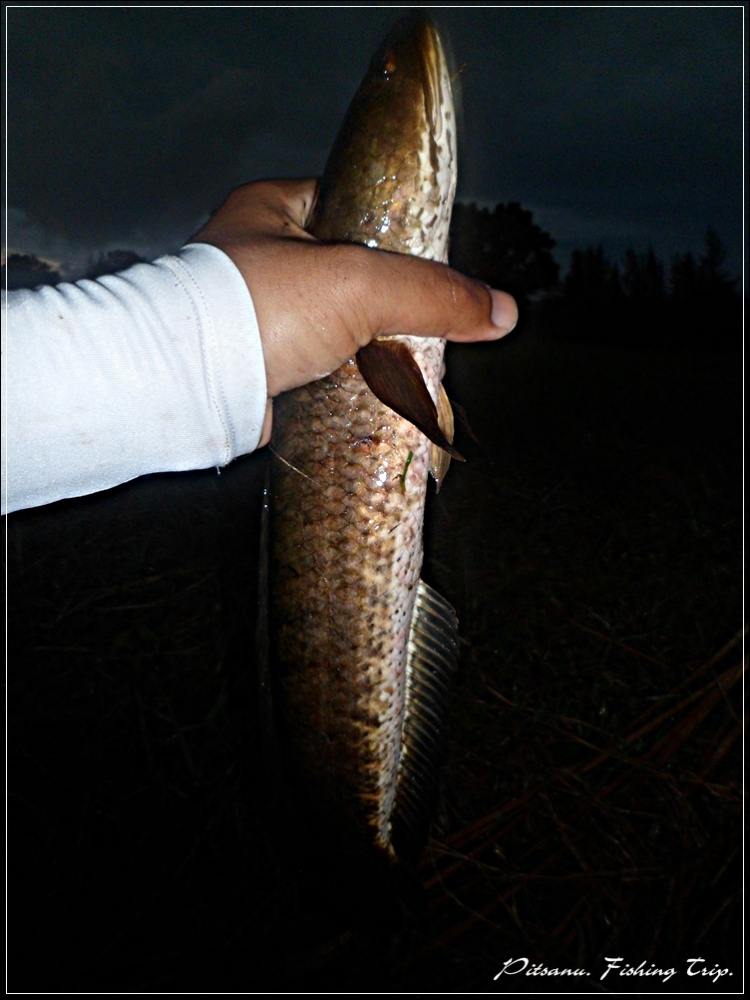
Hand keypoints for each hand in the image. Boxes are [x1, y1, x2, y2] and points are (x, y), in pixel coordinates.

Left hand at [192, 179, 517, 445]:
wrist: (188, 386)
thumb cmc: (258, 309)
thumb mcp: (358, 284)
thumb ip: (433, 292)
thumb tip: (501, 313)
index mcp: (275, 208)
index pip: (355, 202)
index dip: (400, 229)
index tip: (435, 258)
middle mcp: (264, 256)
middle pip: (354, 272)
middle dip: (391, 300)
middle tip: (428, 318)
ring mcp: (261, 314)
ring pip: (340, 325)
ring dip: (373, 346)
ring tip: (412, 358)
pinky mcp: (263, 367)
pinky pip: (322, 367)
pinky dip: (349, 380)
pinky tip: (379, 390)